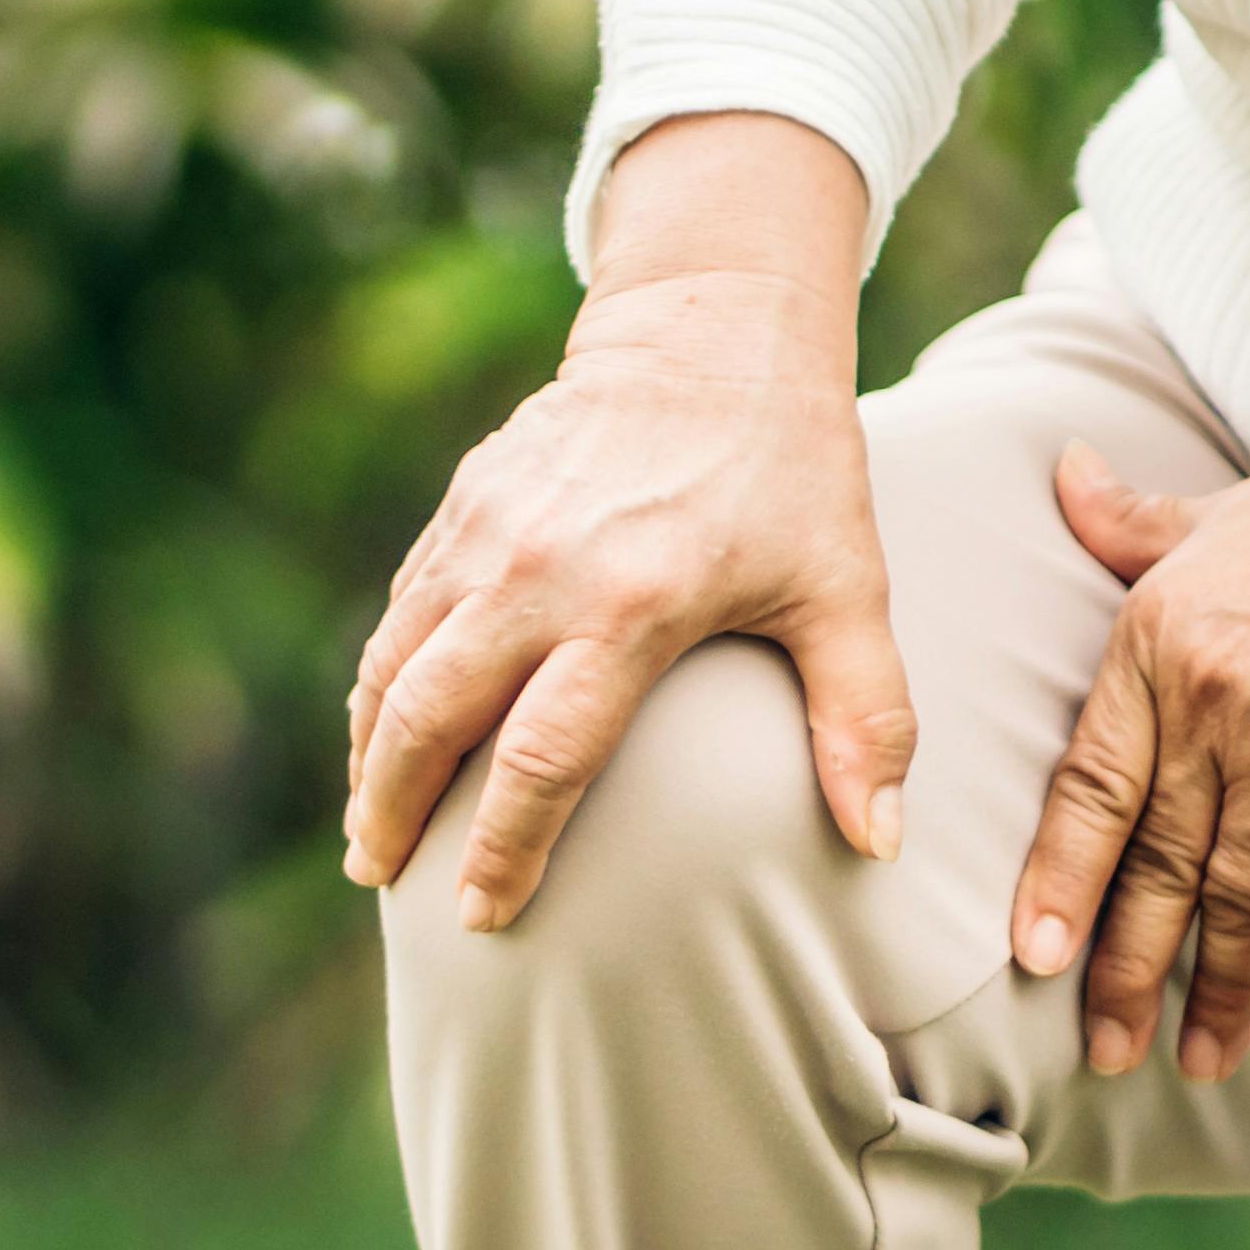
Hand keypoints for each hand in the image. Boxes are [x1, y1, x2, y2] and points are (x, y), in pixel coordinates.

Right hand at [345, 264, 913, 929]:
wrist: (713, 333)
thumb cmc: (792, 472)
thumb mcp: (845, 590)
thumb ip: (865, 719)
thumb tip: (884, 843)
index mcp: (631, 608)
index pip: (544, 759)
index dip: (505, 849)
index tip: (483, 916)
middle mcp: (540, 572)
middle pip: (430, 719)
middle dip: (393, 813)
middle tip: (381, 880)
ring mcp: (487, 533)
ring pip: (393, 664)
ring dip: (367, 754)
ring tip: (366, 828)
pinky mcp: (464, 503)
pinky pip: (401, 612)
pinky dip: (381, 681)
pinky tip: (381, 731)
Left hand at [1009, 419, 1249, 1083]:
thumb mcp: (1215, 509)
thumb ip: (1128, 520)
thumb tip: (1064, 473)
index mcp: (1153, 649)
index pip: (1090, 786)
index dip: (1059, 877)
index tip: (1035, 953)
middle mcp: (1210, 713)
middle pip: (1155, 862)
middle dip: (1124, 966)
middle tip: (1100, 1050)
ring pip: (1230, 896)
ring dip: (1208, 990)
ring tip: (1190, 1064)